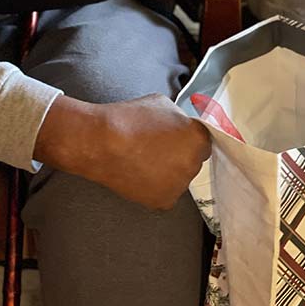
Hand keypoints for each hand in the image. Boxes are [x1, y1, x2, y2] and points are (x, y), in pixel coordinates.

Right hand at [34, 93, 210, 209]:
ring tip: (143, 160)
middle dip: (178, 155)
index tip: (174, 138)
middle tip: (155, 148)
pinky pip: (164, 193)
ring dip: (167, 172)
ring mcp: (178, 186)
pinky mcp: (162, 201)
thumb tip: (181, 125)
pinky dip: (154, 186)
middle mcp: (193, 165)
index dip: (187, 139)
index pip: (202, 142)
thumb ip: (180, 118)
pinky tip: (138, 172)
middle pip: (191, 161)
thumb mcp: (163, 104)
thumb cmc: (130, 118)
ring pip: (177, 178)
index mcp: (198, 139)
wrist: (102, 142)